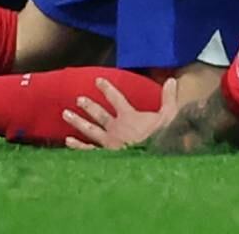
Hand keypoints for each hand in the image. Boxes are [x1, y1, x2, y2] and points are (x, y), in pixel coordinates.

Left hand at [63, 77, 178, 150]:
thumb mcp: (169, 114)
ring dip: (77, 121)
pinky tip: (68, 141)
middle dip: (88, 106)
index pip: (116, 98)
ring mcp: (108, 141)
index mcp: (129, 116)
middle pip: (99, 114)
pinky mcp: (105, 154)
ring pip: (90, 129)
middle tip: (78, 99)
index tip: (98, 81)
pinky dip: (78, 146)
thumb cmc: (162, 136)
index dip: (107, 88)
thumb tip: (172, 79)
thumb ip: (168, 97)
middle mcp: (115, 127)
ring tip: (66, 114)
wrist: (154, 158)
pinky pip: (88, 150)